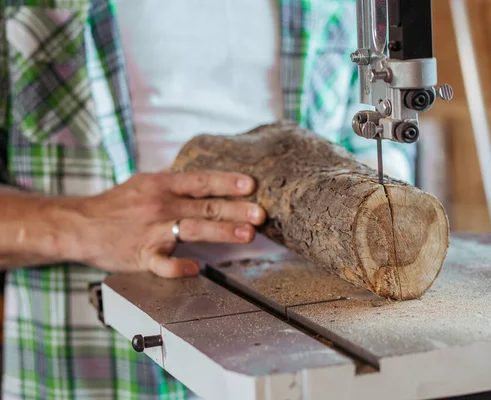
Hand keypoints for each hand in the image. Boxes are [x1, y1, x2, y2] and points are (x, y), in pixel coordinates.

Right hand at [66, 171, 265, 277]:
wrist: (79, 225)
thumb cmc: (116, 204)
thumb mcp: (143, 182)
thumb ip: (173, 180)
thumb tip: (202, 174)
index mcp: (161, 185)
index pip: (200, 181)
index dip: (226, 182)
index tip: (250, 184)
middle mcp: (159, 205)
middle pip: (204, 206)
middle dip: (235, 209)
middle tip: (261, 214)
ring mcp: (151, 231)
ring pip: (192, 230)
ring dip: (221, 232)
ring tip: (247, 235)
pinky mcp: (141, 255)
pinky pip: (162, 263)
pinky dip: (177, 266)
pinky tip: (195, 268)